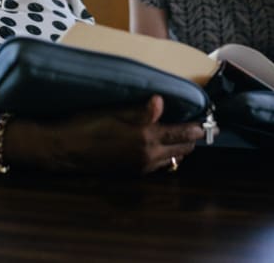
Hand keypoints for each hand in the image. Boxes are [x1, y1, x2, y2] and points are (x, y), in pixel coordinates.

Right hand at [47, 95, 208, 174]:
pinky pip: (158, 166)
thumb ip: (140, 110)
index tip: (207, 122)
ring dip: (179, 149)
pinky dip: (166, 156)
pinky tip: (160, 147)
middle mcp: (148, 156)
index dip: (197, 127)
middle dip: (191, 139)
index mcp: (146, 138)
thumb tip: (161, 101)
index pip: (182, 134)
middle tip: (198, 127)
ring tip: (182, 136)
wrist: (65, 148)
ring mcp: (140, 167)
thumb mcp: (114, 111)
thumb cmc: (87, 124)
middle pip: (181, 150)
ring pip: (171, 160)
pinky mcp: (131, 172)